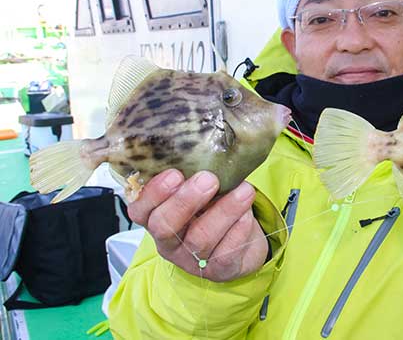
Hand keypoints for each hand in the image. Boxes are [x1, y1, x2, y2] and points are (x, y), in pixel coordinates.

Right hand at [128, 169, 268, 281]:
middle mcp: (169, 242)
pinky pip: (225, 254)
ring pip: (200, 239)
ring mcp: (192, 260)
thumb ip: (193, 176)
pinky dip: (239, 230)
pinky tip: (247, 214)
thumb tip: (205, 146)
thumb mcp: (197, 192)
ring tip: (244, 190)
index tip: (175, 173)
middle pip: (165, 227)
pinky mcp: (219, 270)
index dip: (154, 193)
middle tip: (209, 179)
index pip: (140, 210)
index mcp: (156, 218)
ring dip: (224, 211)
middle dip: (186, 201)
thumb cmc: (212, 209)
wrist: (239, 244)